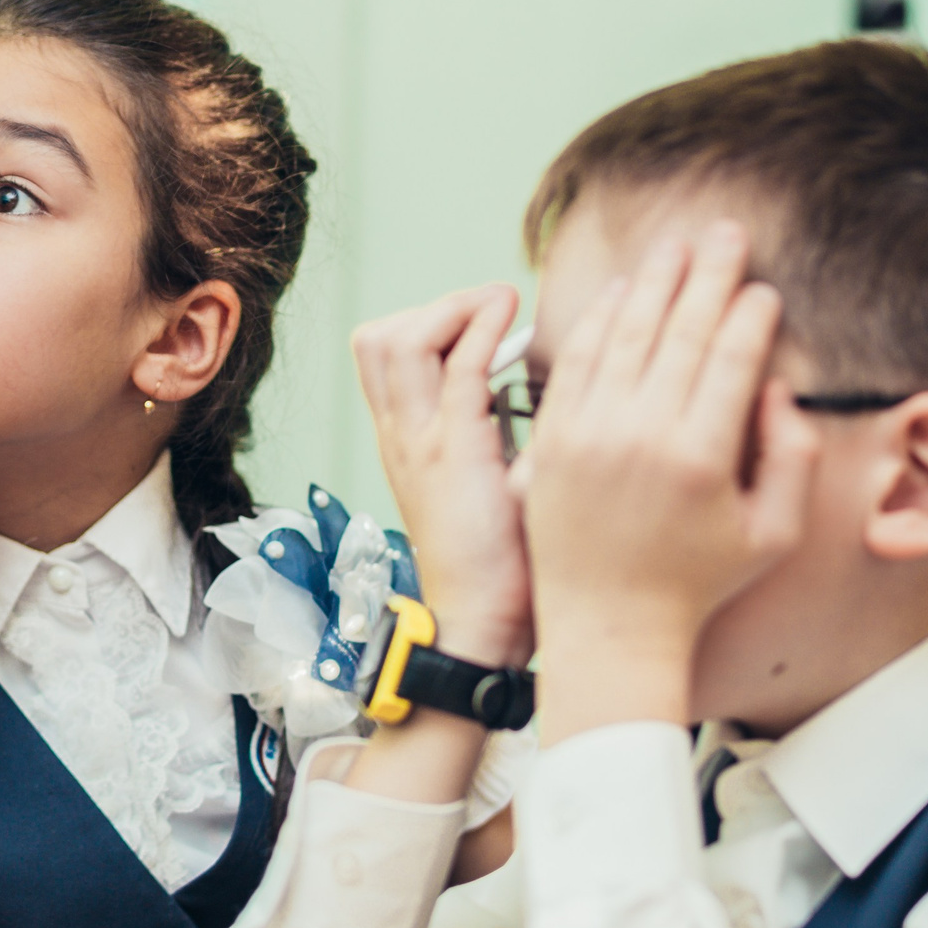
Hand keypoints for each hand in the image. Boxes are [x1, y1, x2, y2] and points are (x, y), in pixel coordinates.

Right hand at [352, 285, 532, 668]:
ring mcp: (420, 442)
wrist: (486, 621)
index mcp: (405, 443)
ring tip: (498, 306)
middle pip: (377, 339)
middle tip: (489, 315)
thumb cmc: (504, 561)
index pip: (381, 357)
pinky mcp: (455, 451)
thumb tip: (550, 393)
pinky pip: (455, 367)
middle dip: (435, 307)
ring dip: (453, 308)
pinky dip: (479, 326)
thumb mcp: (492, 484)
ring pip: (400, 340)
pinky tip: (510, 312)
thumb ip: (499, 437)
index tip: (483, 327)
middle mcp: (400, 436)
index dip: (427, 323)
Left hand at [518, 222, 817, 730]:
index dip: (750, 315)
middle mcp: (642, 435)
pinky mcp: (553, 438)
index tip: (763, 288)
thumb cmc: (698, 582)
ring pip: (626, 335)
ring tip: (675, 247)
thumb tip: (776, 389)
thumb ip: (794, 458)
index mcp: (702, 457)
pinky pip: (578, 361)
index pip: (731, 358)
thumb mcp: (774, 533)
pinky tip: (622, 292)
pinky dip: (600, 321)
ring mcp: (590, 433)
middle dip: (707, 275)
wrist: (607, 625)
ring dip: (653, 284)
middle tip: (724, 232)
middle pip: (680, 332)